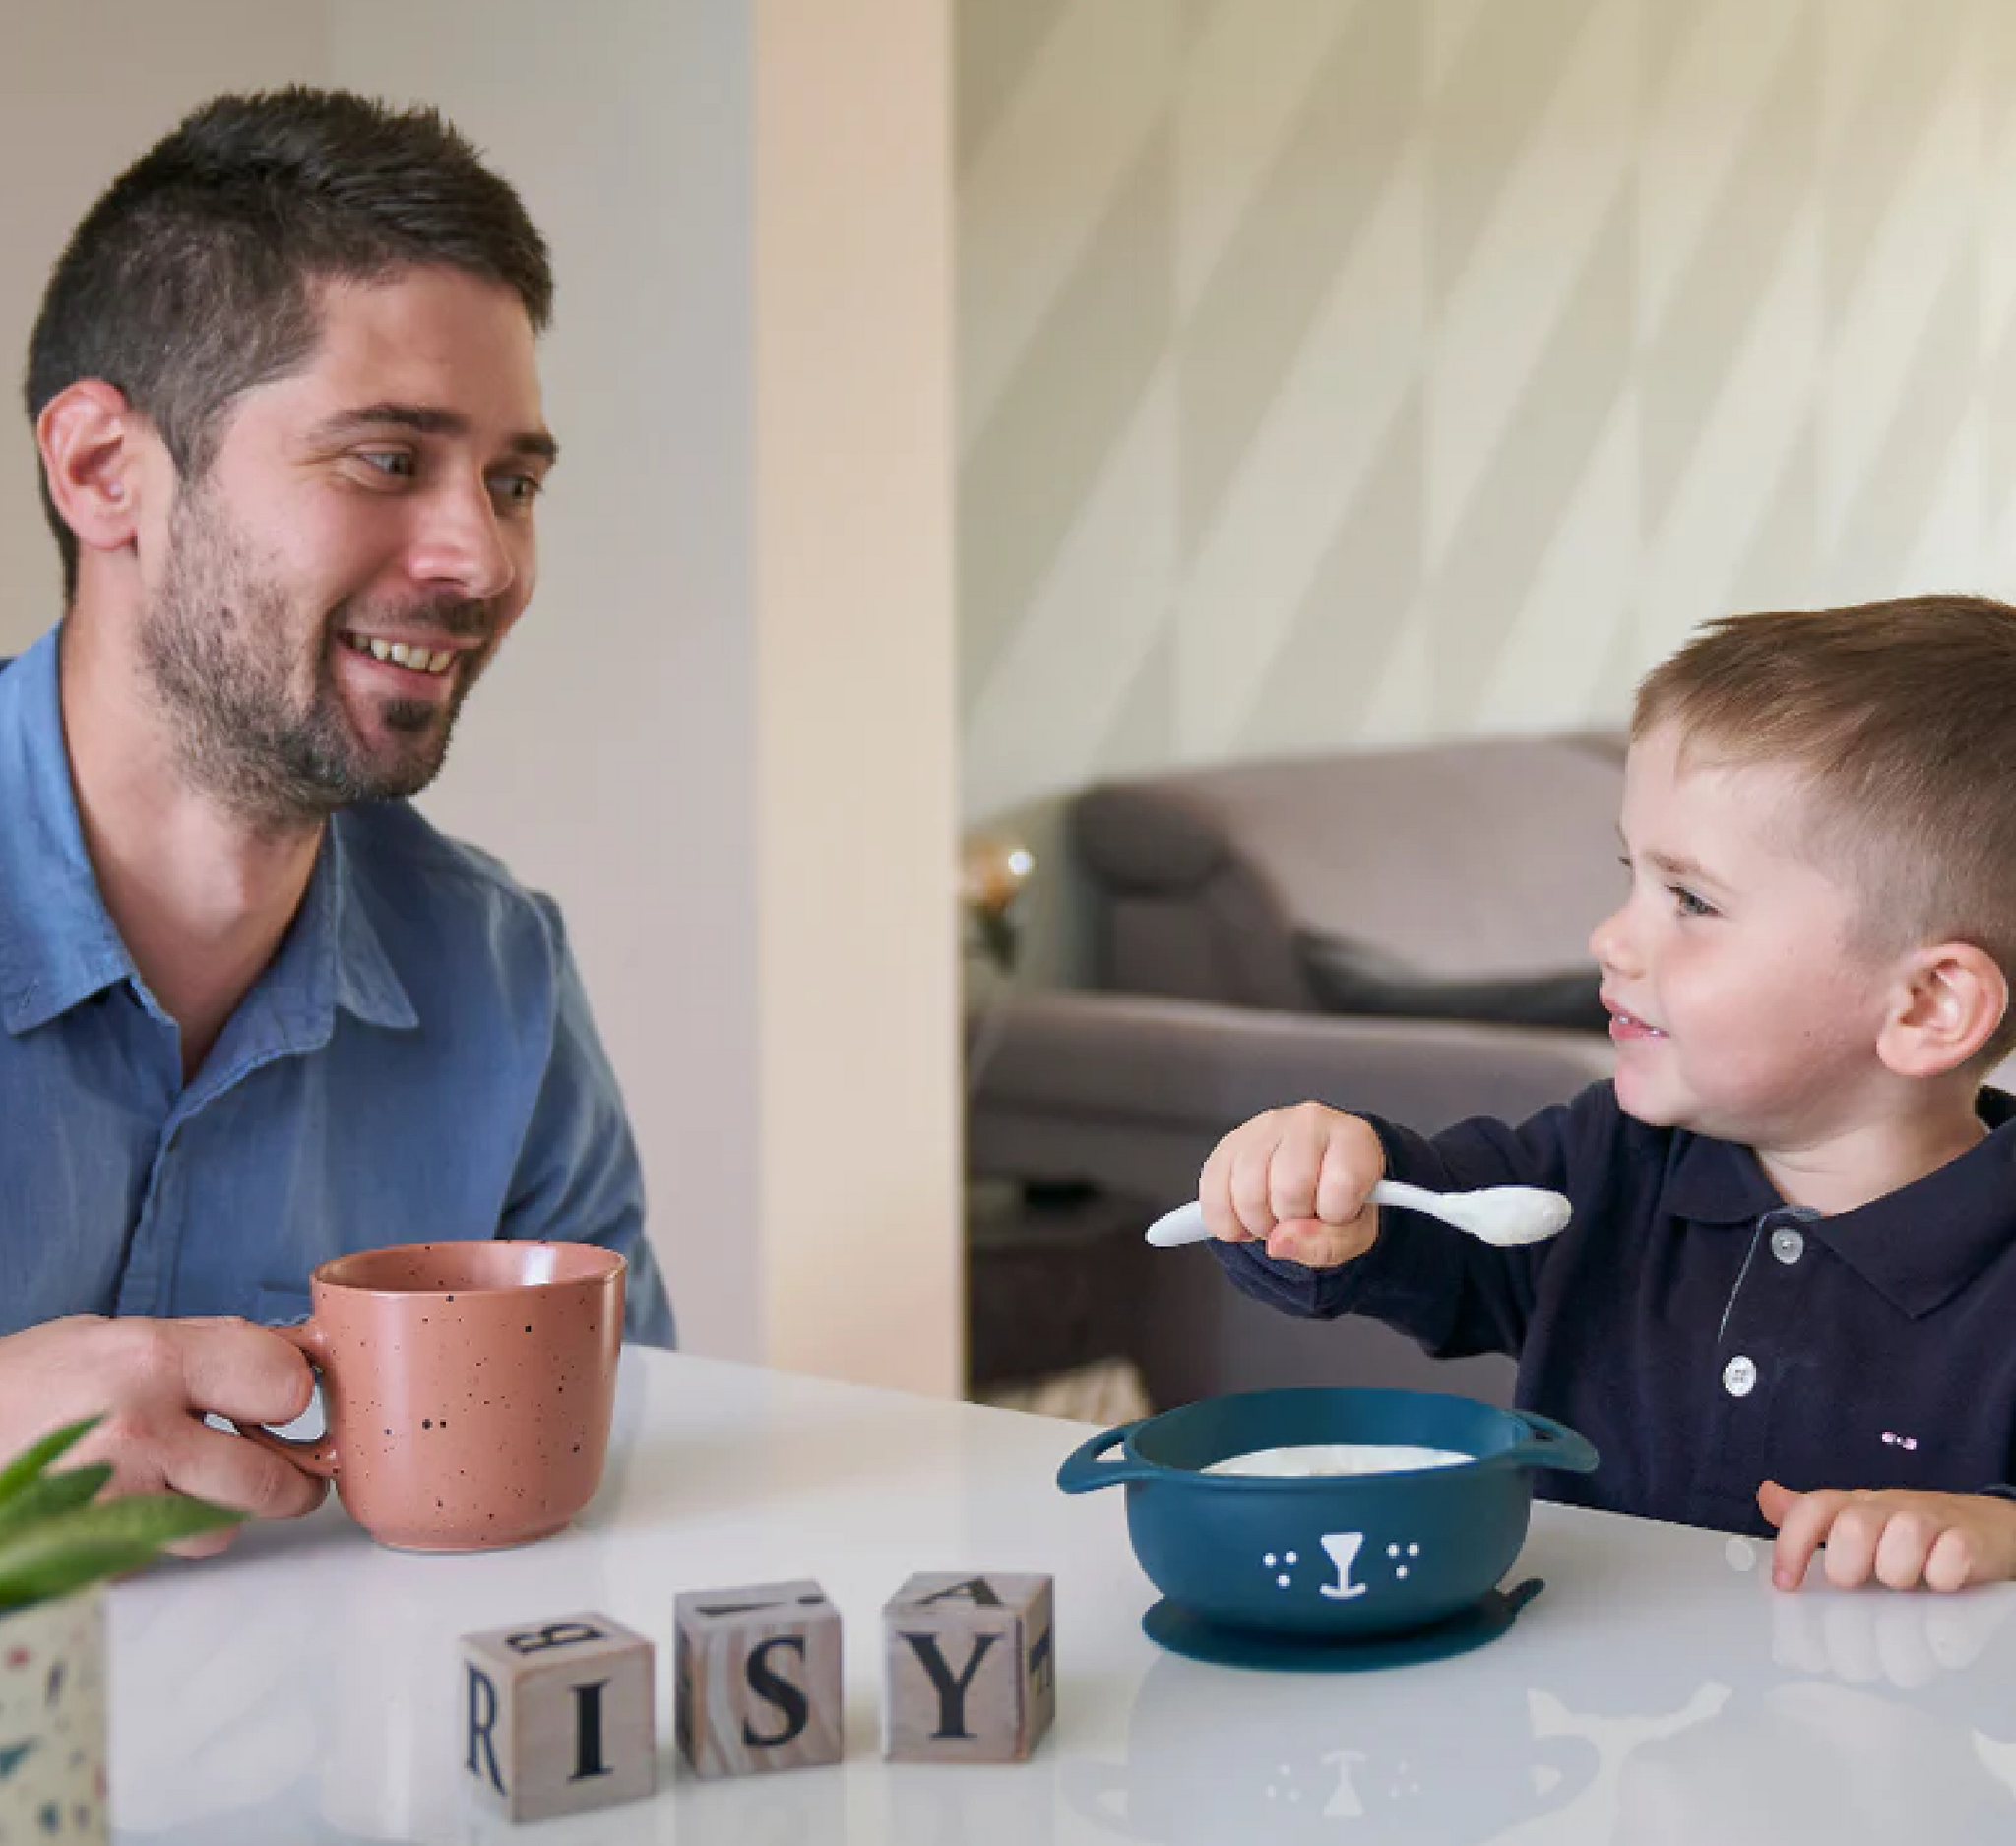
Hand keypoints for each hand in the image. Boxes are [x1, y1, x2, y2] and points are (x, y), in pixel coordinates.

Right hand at [0, 1316, 327, 1555]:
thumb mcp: (115, 1336)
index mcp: (153, 1357)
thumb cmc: (29, 1381)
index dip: (291, 1393)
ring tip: (177, 1478)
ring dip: (214, 1512)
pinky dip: (161, 1536)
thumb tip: (290, 1363)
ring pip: (220, 1529)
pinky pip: (163, 1555)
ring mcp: (114, 1501)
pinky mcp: (90, 1553)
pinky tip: (133, 1502)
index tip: (281, 1398)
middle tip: (279, 1468)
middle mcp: (140, 1430)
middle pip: (271, 1479)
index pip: (285, 1382)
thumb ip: (206, 1350)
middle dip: (285, 1478)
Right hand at [1196, 1101, 1385, 1267]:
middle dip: (1290, 1221)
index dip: (1334, 1216)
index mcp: (1352, 1139)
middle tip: (1298, 1220)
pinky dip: (1224, 1221)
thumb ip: (1328, 1243)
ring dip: (1257, 1224)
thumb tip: (1278, 1241)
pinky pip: (1213, 1192)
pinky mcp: (1230, 1143)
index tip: (1334, 1213)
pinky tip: (1244, 1221)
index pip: (1340, 1187)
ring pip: (1247, 1191)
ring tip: (1273, 1219)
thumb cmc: (1340, 1202)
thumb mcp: (1354, 1233)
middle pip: (1289, 1188)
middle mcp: (1308, 1122)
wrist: (1319, 1180)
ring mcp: (1265, 1128)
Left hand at [1758, 1479, 2015, 1591]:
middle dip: (1849, 1565)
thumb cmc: (1915, 1530)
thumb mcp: (1860, 1520)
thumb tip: (1766, 1496)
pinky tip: (1943, 1582)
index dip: (1792, 1544)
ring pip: (1903, 1537)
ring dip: (1899, 1572)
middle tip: (1860, 1584)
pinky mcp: (1971, 1541)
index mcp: (1857, 1505)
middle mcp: (1890, 1508)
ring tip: (1906, 1582)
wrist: (1988, 1527)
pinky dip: (1945, 1576)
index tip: (1785, 1583)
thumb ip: (1812, 1518)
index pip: (1813, 1509)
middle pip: (1853, 1526)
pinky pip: (1953, 1555)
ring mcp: (1933, 1521)